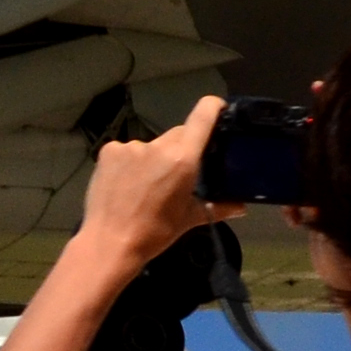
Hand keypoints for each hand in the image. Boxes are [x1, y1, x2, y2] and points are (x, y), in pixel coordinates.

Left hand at [76, 99, 232, 262]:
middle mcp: (158, 146)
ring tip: (145, 185)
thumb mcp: (189, 219)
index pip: (202, 116)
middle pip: (177, 135)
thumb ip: (218, 207)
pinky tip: (124, 183)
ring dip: (153, 158)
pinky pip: (126, 151)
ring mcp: (130, 146)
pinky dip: (129, 162)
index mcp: (183, 159)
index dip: (212, 107)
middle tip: (177, 173)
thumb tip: (241, 208)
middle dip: (182, 149)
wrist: (109, 243)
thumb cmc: (154, 233)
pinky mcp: (108, 150)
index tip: (218, 109)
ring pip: (151, 145)